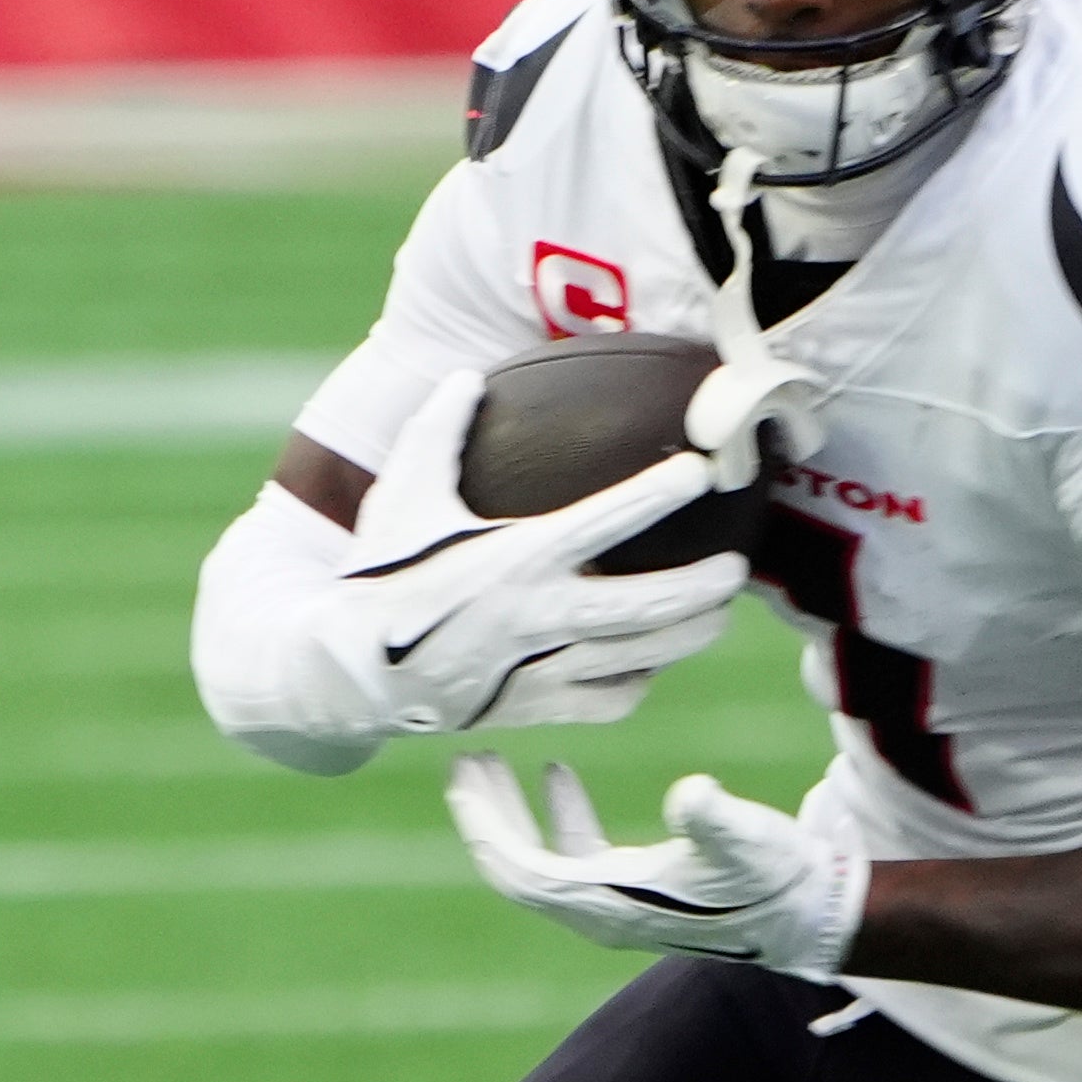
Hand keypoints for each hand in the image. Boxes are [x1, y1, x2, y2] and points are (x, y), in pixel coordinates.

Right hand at [333, 366, 747, 734]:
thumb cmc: (377, 572)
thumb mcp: (403, 492)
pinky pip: (604, 700)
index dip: (659, 494)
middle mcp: (540, 614)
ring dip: (687, 636)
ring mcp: (539, 667)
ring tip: (715, 618)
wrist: (343, 670)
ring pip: (639, 657)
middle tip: (738, 566)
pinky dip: (632, 682)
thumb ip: (438, 430)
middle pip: (649, 606)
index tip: (703, 469)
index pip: (608, 521)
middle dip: (704, 587)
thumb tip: (464, 374)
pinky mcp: (531, 707)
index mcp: (518, 556)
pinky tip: (643, 666)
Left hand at [445, 757, 867, 980]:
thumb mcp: (747, 838)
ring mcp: (615, 903)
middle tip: (464, 761)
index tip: (462, 781)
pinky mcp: (634, 890)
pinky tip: (555, 774)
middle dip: (486, 818)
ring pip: (540, 862)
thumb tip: (691, 793)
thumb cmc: (777, 876)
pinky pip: (574, 857)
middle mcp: (602, 912)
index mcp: (611, 904)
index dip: (488, 829)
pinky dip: (558, 817)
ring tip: (490, 763)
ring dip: (512, 816)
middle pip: (518, 869)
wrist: (807, 914)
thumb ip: (713, 817)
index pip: (522, 873)